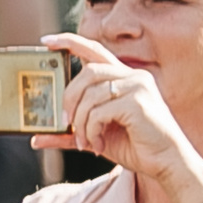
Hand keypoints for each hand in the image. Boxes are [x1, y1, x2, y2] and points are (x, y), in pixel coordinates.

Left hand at [36, 34, 202, 200]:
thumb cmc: (135, 146)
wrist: (166, 162)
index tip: (46, 40)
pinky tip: (98, 144)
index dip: (70, 42)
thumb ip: (69, 133)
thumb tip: (36, 139)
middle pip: (87, 73)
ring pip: (90, 95)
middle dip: (69, 99)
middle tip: (65, 124)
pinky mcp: (138, 102)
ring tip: (86, 142)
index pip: (95, 51)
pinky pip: (99, 111)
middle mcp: (132, 76)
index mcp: (124, 78)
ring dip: (81, 122)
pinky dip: (91, 131)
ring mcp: (138, 87)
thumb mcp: (95, 136)